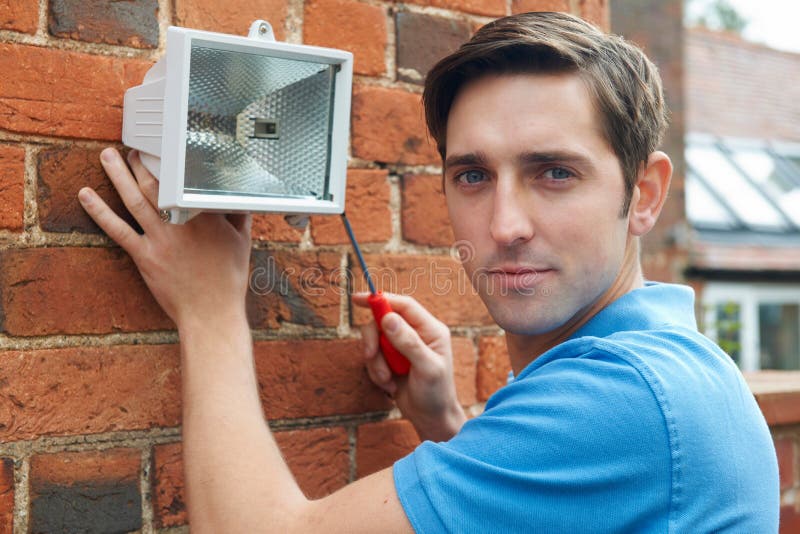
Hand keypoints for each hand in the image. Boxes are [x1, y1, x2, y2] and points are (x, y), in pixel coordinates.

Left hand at [78, 148, 252, 328]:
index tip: (163, 149)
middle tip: (132, 150)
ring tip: (107, 156)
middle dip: (141, 162)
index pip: (185, 179)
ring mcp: (160, 238)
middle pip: (155, 183)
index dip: (170, 161)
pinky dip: (99, 211)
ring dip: (118, 175)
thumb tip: (239, 200)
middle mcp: (180, 221)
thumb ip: (239, 216)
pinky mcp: (144, 256)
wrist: (212, 313)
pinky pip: (117, 230)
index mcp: (205, 215)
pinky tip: (86, 196)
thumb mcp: (242, 243)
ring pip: (134, 199)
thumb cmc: (228, 281)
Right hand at [352, 293, 466, 441]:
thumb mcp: (426, 368)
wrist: (431, 418)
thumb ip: (408, 342)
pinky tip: (390, 385)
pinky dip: (376, 372)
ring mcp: (402, 347)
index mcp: (430, 329)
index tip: (358, 299)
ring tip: (388, 380)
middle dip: (374, 339)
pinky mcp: (391, 360)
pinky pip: (372, 357)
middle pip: (383, 321)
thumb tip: (388, 318)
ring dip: (376, 362)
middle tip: (370, 355)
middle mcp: (416, 333)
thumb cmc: (436, 393)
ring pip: (375, 340)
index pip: (404, 305)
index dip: (381, 299)